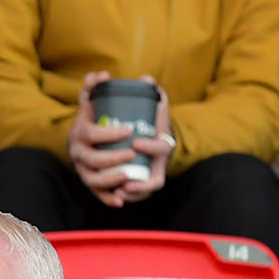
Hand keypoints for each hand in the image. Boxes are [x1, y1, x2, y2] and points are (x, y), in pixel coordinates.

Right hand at [68, 71, 171, 207]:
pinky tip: (121, 200)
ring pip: (92, 180)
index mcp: (78, 133)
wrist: (91, 139)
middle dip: (112, 158)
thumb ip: (94, 86)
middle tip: (133, 153)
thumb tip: (103, 74)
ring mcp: (82, 170)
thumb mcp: (94, 101)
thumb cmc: (97, 118)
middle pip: (92, 160)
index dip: (108, 134)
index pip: (90, 135)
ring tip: (128, 176)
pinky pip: (97, 194)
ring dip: (110, 180)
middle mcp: (77, 154)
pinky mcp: (91, 183)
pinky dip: (107, 198)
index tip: (129, 130)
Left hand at [118, 76, 173, 202]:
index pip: (162, 149)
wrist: (144, 136)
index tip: (135, 142)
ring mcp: (147, 176)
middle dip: (142, 180)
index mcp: (162, 144)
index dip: (151, 147)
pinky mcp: (135, 186)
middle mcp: (156, 164)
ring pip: (144, 192)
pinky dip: (124, 200)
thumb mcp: (148, 104)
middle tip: (123, 173)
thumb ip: (147, 90)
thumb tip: (144, 79)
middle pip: (155, 179)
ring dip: (134, 193)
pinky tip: (115, 199)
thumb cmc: (144, 120)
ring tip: (119, 189)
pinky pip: (133, 199)